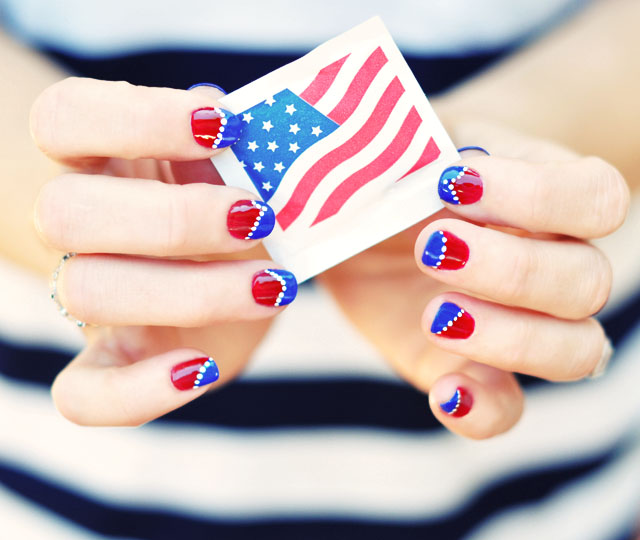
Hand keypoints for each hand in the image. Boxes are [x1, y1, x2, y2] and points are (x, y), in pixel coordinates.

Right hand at [31, 78, 295, 425]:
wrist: (239, 284)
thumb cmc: (240, 212)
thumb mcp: (246, 172)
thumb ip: (235, 150)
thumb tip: (230, 118)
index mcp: (102, 158)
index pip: (64, 116)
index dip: (139, 118)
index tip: (225, 127)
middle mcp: (79, 225)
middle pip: (62, 212)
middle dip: (173, 219)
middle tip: (257, 218)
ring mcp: (89, 297)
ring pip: (87, 293)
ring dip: (193, 292)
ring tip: (274, 285)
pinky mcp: (112, 362)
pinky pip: (82, 395)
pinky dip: (140, 391)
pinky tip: (203, 369)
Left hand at [319, 121, 628, 438]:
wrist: (364, 226)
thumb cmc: (394, 180)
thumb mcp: (399, 153)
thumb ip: (413, 156)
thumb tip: (415, 174)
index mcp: (545, 198)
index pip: (597, 198)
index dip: (538, 196)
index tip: (455, 183)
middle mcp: (552, 264)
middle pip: (589, 282)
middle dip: (511, 269)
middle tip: (432, 248)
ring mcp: (520, 326)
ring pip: (576, 351)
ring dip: (510, 338)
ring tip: (436, 314)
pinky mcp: (474, 370)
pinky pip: (509, 408)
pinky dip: (486, 410)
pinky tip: (446, 394)